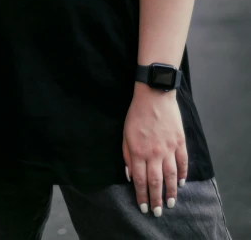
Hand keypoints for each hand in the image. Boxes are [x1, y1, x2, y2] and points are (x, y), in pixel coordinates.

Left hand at [123, 82, 187, 216]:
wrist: (154, 95)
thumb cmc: (136, 114)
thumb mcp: (125, 134)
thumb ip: (127, 155)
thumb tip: (130, 175)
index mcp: (138, 151)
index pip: (140, 180)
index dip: (141, 195)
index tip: (143, 207)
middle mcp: (154, 153)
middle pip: (156, 182)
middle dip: (156, 199)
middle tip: (158, 212)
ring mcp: (169, 148)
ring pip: (171, 176)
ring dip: (171, 192)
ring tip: (171, 203)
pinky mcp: (179, 141)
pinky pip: (182, 162)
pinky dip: (182, 174)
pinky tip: (181, 183)